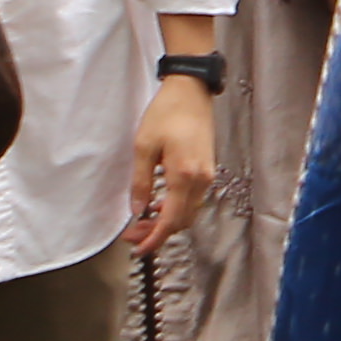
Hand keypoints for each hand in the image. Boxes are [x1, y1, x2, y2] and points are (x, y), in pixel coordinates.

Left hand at [127, 73, 216, 250]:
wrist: (191, 91)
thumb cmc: (166, 113)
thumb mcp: (143, 147)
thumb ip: (140, 182)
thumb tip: (137, 210)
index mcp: (184, 176)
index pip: (170, 220)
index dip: (154, 239)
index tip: (138, 249)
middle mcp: (201, 180)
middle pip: (182, 221)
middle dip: (157, 233)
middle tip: (133, 235)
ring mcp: (207, 175)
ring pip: (189, 212)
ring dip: (167, 221)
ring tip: (142, 221)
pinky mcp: (207, 169)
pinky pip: (193, 200)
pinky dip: (176, 208)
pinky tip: (159, 204)